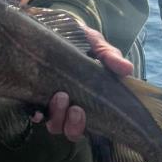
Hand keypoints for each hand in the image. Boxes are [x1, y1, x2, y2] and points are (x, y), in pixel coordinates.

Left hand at [31, 23, 133, 141]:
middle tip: (76, 107)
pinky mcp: (34, 97)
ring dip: (57, 117)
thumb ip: (111, 57)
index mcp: (89, 101)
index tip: (86, 113)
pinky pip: (35, 114)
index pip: (91, 125)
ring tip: (60, 96)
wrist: (57, 30)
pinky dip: (36, 116)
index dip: (88, 127)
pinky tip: (36, 111)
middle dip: (74, 124)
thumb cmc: (81, 43)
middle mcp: (71, 108)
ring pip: (54, 125)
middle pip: (71, 130)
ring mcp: (52, 104)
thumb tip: (127, 69)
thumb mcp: (98, 47)